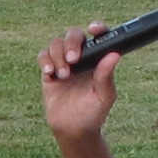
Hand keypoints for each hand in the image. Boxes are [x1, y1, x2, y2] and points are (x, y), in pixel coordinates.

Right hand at [38, 29, 119, 143]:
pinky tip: (50, 73)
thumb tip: (114, 54)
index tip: (93, 29)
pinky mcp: (49, 71)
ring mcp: (64, 63)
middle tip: (73, 60)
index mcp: (98, 59)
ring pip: (56, 43)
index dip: (96, 27)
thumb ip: (106, 75)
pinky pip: (43, 56)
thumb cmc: (94, 113)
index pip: (98, 36)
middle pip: (74, 34)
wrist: (74, 130)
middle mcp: (81, 57)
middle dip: (72, 43)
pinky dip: (45, 61)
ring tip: (64, 75)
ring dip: (58, 55)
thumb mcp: (104, 96)